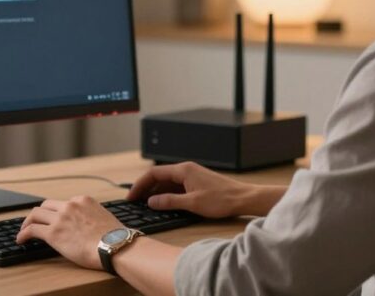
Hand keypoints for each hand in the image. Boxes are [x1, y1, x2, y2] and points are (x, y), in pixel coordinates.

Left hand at [16, 196, 119, 269]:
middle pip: (47, 205)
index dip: (56, 212)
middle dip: (39, 214)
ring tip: (24, 230)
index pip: (63, 203)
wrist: (114, 246)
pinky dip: (23, 234)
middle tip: (35, 222)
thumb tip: (87, 225)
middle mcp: (70, 205)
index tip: (54, 220)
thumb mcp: (103, 217)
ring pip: (36, 214)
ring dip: (28, 222)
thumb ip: (91, 216)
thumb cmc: (114, 237)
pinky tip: (21, 240)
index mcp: (83, 200)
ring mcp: (60, 218)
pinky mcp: (53, 233)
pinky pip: (32, 230)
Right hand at [127, 161, 270, 217]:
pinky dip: (166, 194)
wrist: (243, 199)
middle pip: (159, 177)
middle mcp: (186, 170)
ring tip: (145, 205)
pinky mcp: (197, 183)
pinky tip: (163, 204)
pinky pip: (176, 186)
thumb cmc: (222, 199)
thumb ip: (169, 201)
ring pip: (167, 182)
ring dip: (155, 192)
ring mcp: (192, 176)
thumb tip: (151, 201)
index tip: (131, 196)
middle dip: (145, 189)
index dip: (140, 185)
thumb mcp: (192, 203)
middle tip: (134, 202)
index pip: (154, 173)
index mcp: (183, 170)